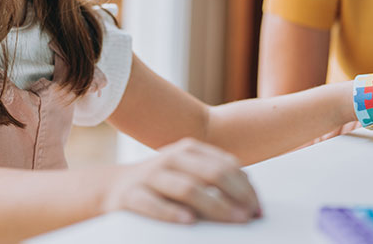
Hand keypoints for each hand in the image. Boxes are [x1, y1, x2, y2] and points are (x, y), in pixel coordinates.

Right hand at [102, 138, 260, 223]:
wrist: (112, 187)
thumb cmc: (160, 183)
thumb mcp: (187, 171)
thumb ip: (213, 175)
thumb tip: (250, 191)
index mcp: (188, 150)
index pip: (226, 165)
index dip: (246, 186)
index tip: (259, 207)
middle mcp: (171, 158)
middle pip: (212, 174)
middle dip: (236, 196)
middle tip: (251, 216)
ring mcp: (150, 176)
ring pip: (188, 189)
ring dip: (215, 205)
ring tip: (234, 219)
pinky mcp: (131, 196)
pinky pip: (154, 205)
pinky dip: (173, 213)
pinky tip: (190, 222)